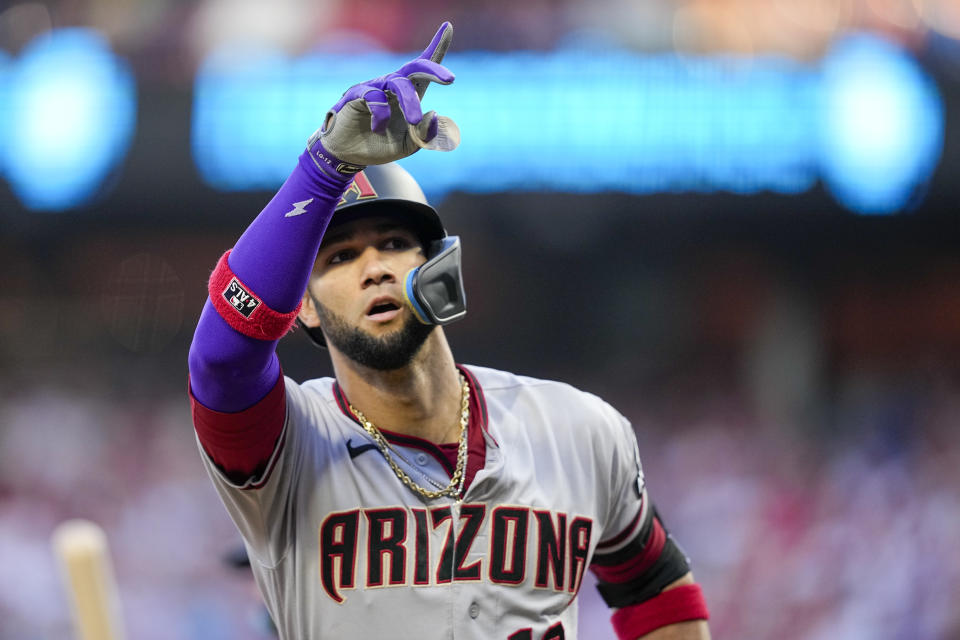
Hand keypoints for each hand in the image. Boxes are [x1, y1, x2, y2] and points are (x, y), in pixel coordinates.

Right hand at [306, 22, 459, 178]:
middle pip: (415, 67)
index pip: (424, 69)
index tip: (448, 27)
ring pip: (398, 83)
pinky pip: (375, 98)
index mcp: (409, 95)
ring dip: (410, 102)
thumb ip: (425, 135)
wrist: (350, 155)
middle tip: (450, 79)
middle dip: (434, 69)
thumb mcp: (409, 146)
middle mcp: (393, 86)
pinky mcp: (357, 94)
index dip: (436, 47)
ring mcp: (376, 87)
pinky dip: (381, 115)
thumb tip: (433, 113)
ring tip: (414, 121)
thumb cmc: (380, 144)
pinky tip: (377, 128)